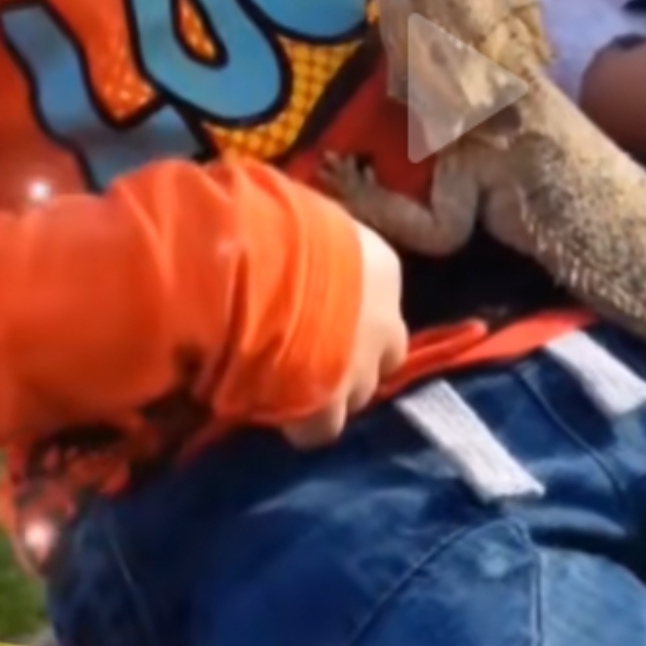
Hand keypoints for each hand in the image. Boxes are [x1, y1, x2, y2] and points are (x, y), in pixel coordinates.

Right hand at [280, 220, 408, 448]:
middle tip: (308, 353)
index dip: (349, 312)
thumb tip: (290, 235)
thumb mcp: (307, 218)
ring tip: (287, 382)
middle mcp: (385, 322)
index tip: (318, 312)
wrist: (260, 271)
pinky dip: (299, 422)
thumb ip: (313, 241)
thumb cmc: (278, 226)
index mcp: (382, 269)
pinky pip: (319, 428)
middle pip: (381, 355)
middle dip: (352, 359)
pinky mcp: (329, 407)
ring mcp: (361, 368)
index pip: (379, 299)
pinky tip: (271, 406)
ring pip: (356, 395)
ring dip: (328, 392)